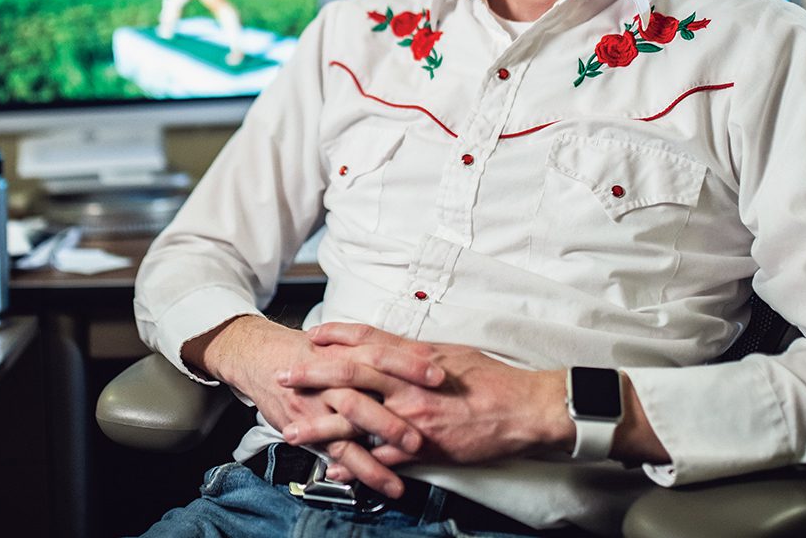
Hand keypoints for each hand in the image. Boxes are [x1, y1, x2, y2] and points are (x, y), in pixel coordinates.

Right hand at [184, 315, 444, 496]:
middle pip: (372, 381)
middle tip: (434, 408)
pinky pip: (341, 451)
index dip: (411, 362)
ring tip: (415, 450)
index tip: (441, 371)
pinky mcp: (313, 428)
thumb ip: (370, 351)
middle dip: (402, 396)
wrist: (262, 360)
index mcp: (347, 351)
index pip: (383, 352)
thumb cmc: (306, 352)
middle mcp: (335, 375)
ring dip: (386, 434)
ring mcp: (323, 402)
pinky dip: (365, 468)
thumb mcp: (338, 343)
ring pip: (356, 418)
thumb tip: (414, 356)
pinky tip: (388, 482)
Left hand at [279, 323, 571, 477]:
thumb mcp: (450, 352)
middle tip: (283, 375)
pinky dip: (355, 465)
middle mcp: (409, 382)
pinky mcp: (424, 446)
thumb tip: (390, 347)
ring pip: (357, 418)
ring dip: (321, 426)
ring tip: (292, 430)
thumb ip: (416, 353)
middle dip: (312, 374)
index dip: (336, 335)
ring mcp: (413, 415)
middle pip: (350, 372)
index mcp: (416, 356)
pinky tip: (334, 470)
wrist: (523, 408)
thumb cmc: (490, 378)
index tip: (311, 336)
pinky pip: (382, 458)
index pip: (368, 339)